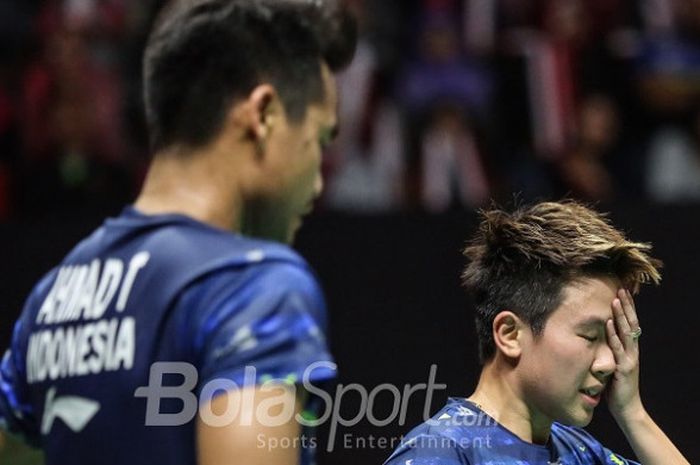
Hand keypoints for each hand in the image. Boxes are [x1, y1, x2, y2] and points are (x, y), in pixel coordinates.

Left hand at [605, 288, 644, 422]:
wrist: (627, 409)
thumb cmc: (616, 387)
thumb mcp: (612, 365)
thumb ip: (608, 352)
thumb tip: (596, 338)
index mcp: (629, 350)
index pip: (629, 324)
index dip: (627, 309)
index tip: (623, 292)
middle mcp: (632, 351)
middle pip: (630, 324)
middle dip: (626, 306)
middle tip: (621, 289)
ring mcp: (630, 358)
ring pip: (626, 332)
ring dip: (621, 315)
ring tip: (616, 299)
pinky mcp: (624, 368)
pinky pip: (618, 348)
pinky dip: (613, 334)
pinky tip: (609, 323)